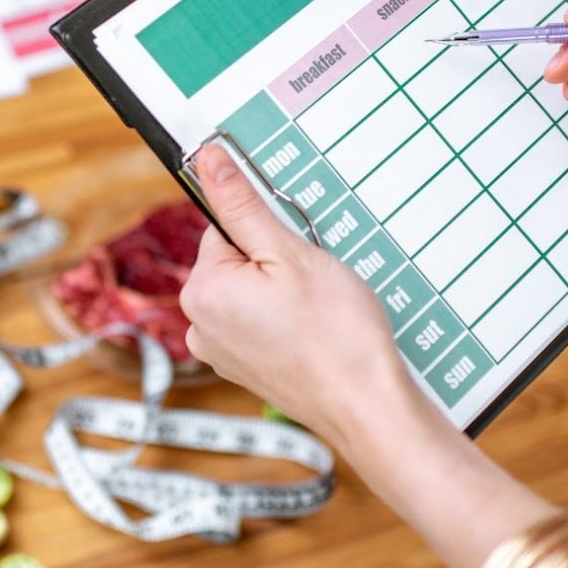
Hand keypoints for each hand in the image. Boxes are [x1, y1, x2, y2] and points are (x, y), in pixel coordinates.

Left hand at [182, 146, 557, 567]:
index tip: (300, 251)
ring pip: (254, 292)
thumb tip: (208, 159)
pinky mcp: (247, 370)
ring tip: (322, 311)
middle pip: (239, 260)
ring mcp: (223, 353)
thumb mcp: (291, 253)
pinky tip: (318, 331)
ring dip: (287, 291)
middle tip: (317, 284)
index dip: (270, 232)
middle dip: (279, 261)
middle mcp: (200, 326)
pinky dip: (289, 320)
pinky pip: (263, 323)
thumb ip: (243, 204)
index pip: (226, 228)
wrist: (368, 407)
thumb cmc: (337, 334)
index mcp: (202, 292)